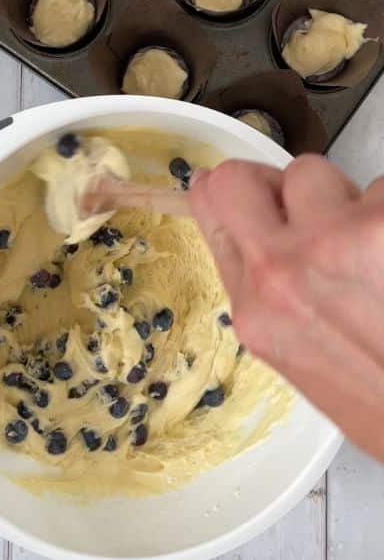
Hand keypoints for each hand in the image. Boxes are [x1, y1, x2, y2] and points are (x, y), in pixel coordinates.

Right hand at [189, 155, 383, 460]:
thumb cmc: (381, 401)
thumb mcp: (296, 354)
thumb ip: (268, 291)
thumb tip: (260, 235)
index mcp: (254, 310)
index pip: (209, 215)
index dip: (229, 193)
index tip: (250, 193)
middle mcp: (279, 271)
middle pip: (239, 177)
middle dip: (271, 183)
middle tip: (307, 206)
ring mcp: (334, 241)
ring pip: (314, 172)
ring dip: (342, 198)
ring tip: (370, 245)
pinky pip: (381, 187)